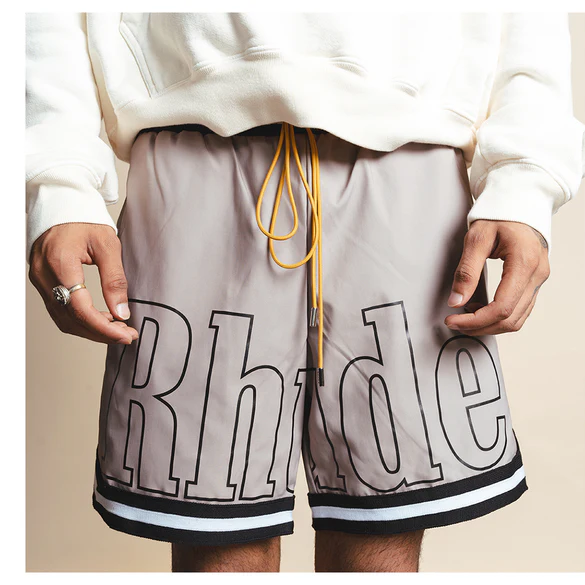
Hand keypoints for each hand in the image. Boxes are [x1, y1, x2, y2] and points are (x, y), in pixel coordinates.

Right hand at [28, 223, 138, 344]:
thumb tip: (122, 312)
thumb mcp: (108, 245)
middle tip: (127, 335)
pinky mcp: (42, 283)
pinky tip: (102, 319)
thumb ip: (115, 280)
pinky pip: (60, 311)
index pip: (80, 308)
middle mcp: (45, 275)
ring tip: (118, 329)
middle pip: (71, 319)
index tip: (126, 335)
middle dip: (101, 332)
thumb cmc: (84, 219)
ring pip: (64, 319)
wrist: (62, 204)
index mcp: (60, 263)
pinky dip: (81, 320)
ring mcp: (40, 280)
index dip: (104, 327)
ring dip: (92, 330)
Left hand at [444, 219, 549, 335]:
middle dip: (480, 327)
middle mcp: (538, 275)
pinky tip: (479, 309)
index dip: (475, 320)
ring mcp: (539, 280)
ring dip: (489, 325)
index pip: (502, 307)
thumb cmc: (499, 215)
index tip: (453, 320)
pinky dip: (499, 317)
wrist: (519, 202)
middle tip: (454, 323)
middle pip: (510, 319)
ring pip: (517, 319)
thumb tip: (455, 301)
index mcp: (525, 263)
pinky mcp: (534, 281)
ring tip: (464, 318)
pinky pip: (520, 309)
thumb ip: (466, 271)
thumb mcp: (476, 239)